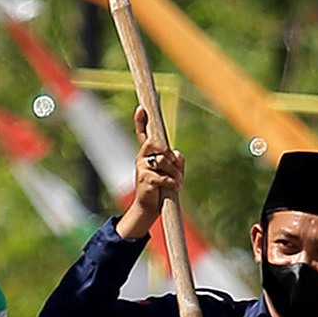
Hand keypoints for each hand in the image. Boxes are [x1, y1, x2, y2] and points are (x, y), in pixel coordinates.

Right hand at [115, 107, 185, 239]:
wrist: (148, 208)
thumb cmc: (161, 189)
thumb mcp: (173, 172)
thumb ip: (176, 161)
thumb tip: (175, 153)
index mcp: (147, 154)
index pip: (143, 134)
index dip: (141, 121)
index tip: (141, 108)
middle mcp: (142, 158)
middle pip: (158, 145)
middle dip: (170, 156)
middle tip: (174, 169)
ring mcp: (142, 168)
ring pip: (164, 161)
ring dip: (175, 172)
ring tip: (176, 182)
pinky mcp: (145, 179)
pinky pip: (165, 176)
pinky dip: (173, 183)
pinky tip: (175, 188)